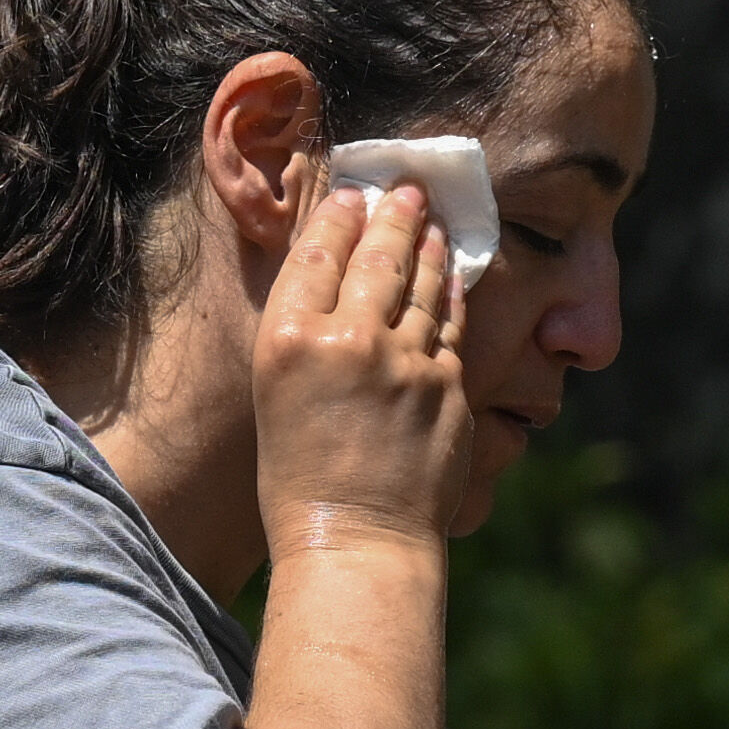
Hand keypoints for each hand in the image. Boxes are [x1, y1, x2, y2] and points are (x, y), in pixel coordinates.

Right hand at [254, 180, 472, 548]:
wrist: (355, 540)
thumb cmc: (299, 480)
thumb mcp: (277, 395)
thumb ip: (306, 338)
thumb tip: (337, 287)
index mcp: (288, 341)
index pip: (317, 255)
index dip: (338, 217)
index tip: (353, 195)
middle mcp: (347, 340)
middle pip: (376, 257)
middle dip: (395, 214)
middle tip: (408, 188)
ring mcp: (404, 361)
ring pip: (422, 285)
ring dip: (429, 246)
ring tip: (432, 221)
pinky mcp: (448, 385)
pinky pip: (450, 325)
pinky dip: (450, 295)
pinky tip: (451, 276)